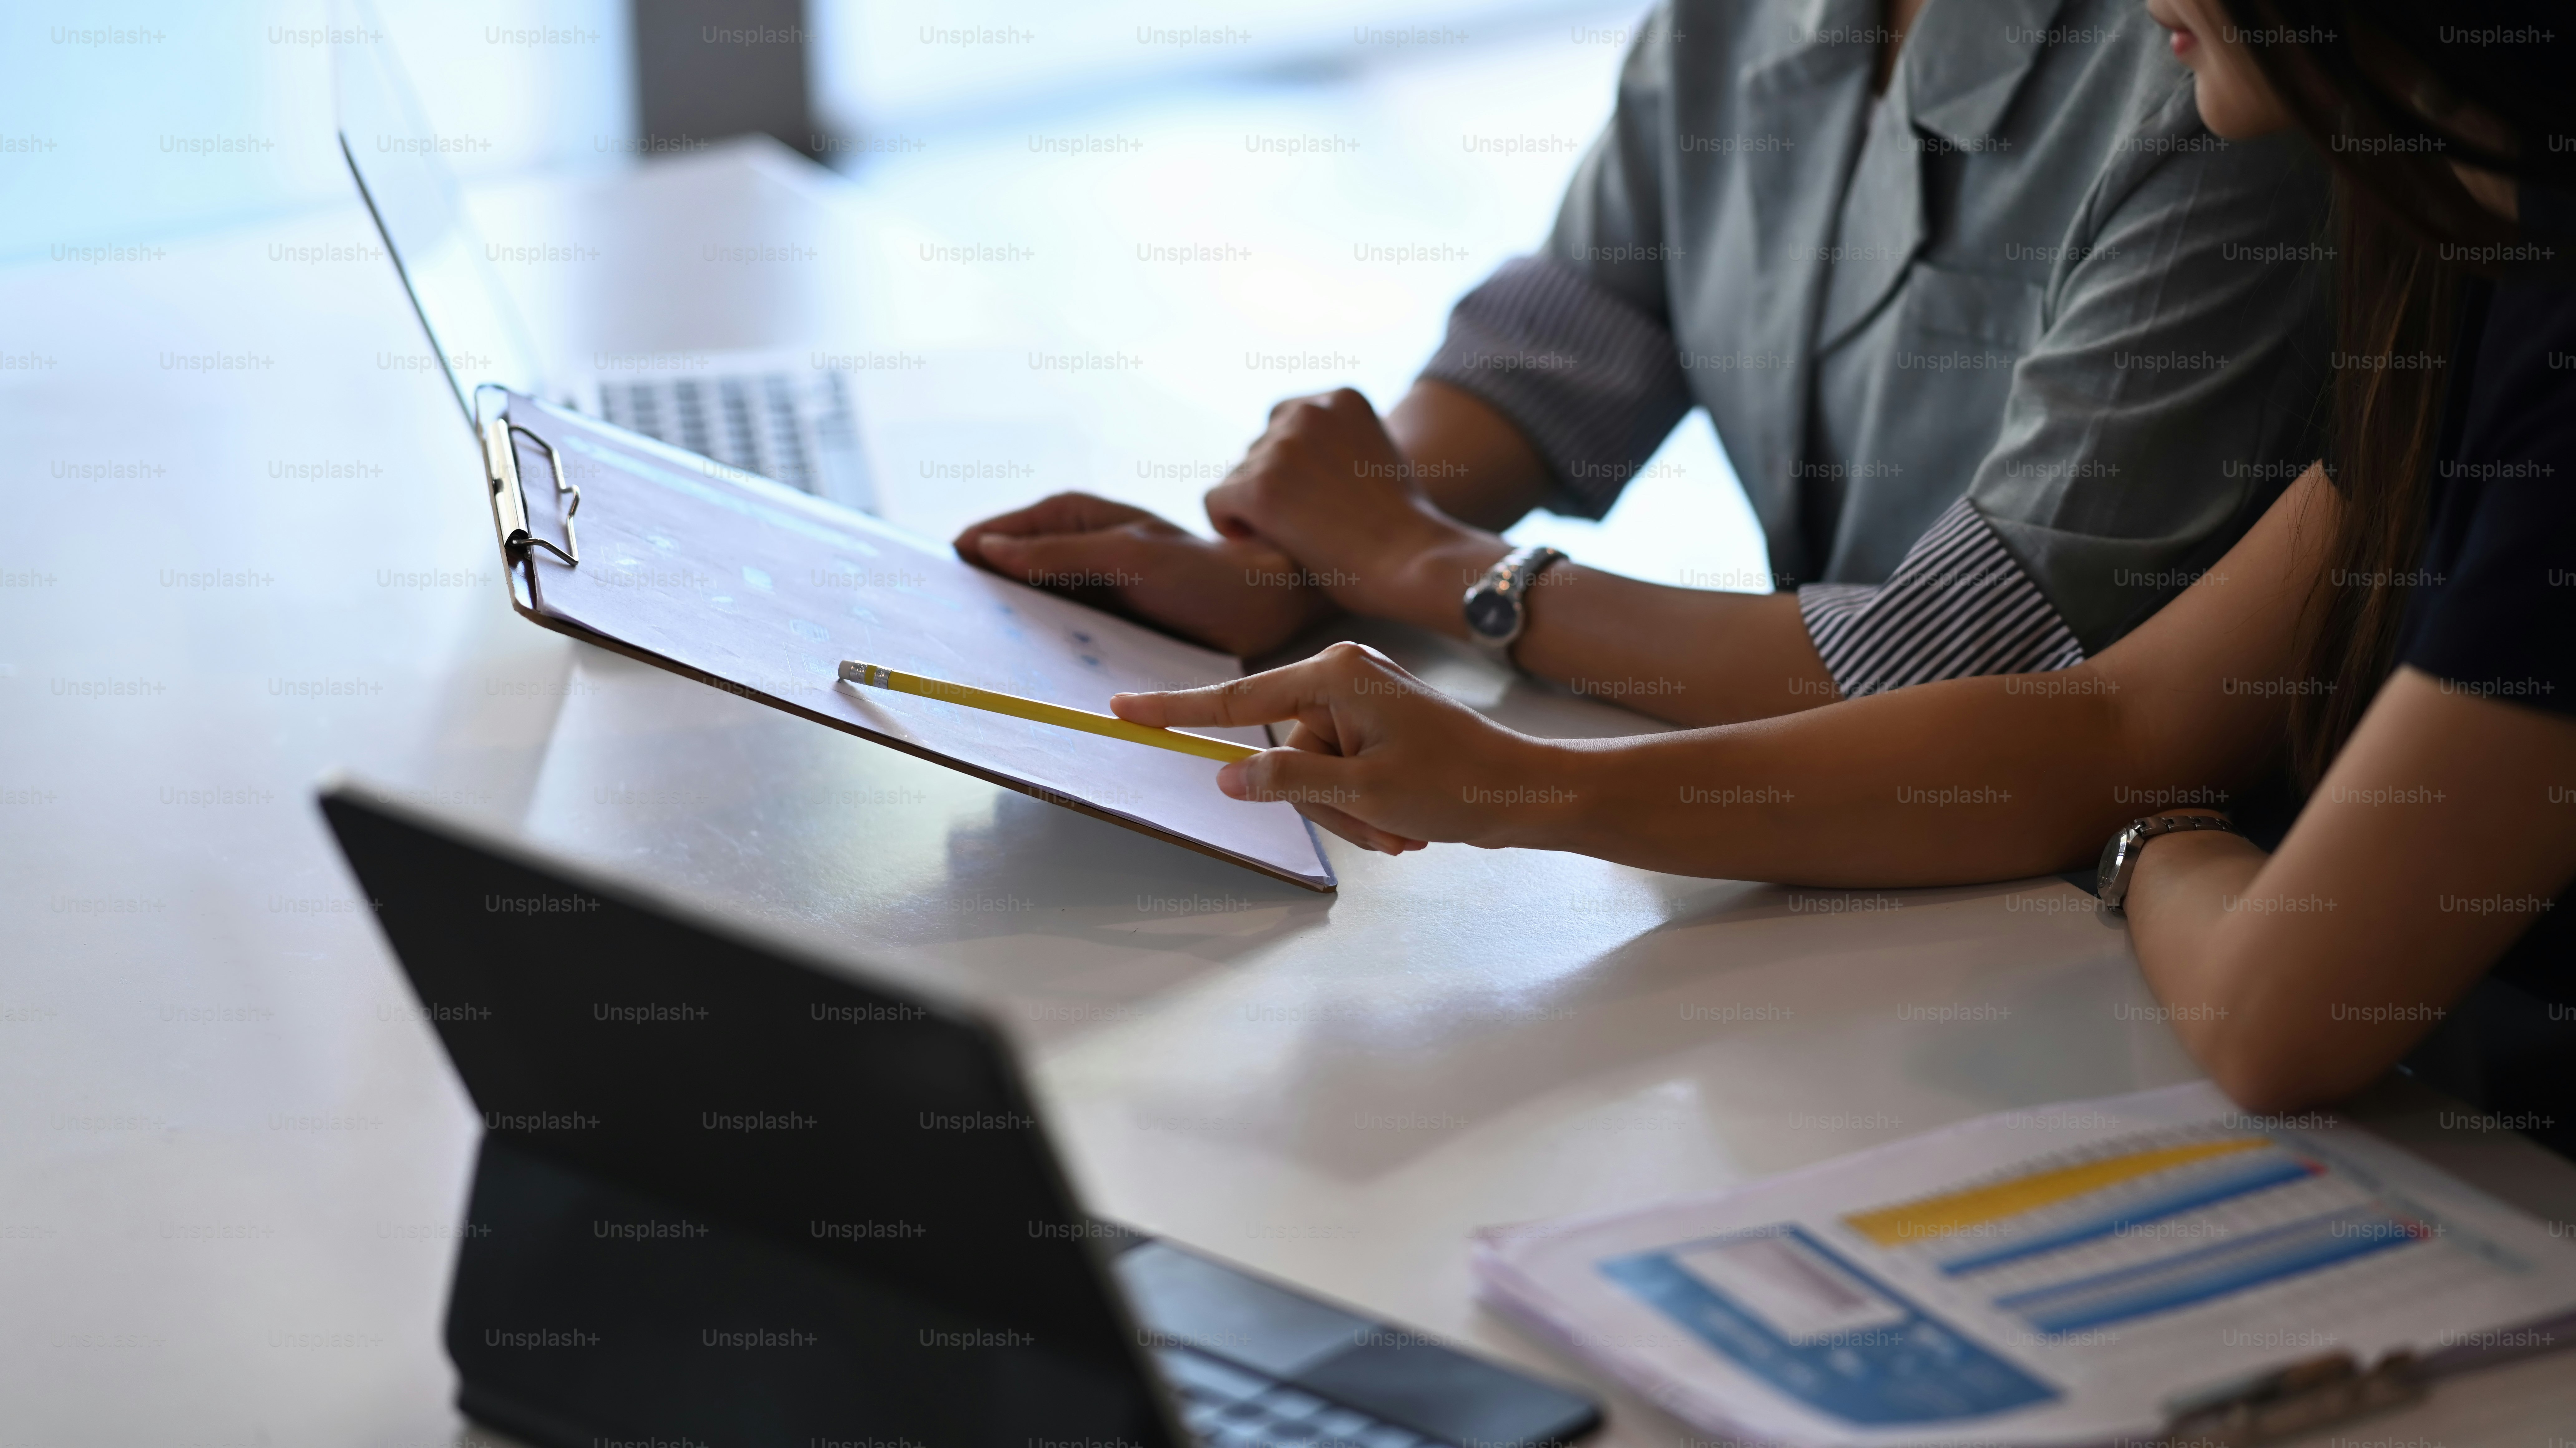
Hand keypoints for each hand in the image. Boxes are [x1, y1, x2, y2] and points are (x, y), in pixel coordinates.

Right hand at [954, 492, 1334, 657]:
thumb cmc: (1206, 573)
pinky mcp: (1106, 621)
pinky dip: (1040, 646)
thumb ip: (1061, 551)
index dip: (968, 549)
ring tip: (973, 649)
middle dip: (978, 590)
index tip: (932, 576)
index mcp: (1078, 516)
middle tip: (942, 622)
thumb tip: (989, 548)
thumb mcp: (1129, 556)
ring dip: (1007, 623)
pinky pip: (1060, 632)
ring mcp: (1091, 586)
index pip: (1003, 530)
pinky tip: (1025, 669)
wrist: (1266, 605)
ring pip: (1031, 602)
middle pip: (1010, 567)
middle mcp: (1078, 548)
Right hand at [1111, 642, 1569, 854]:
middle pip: (1284, 752)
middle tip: (1379, 828)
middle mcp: (1344, 674)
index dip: (1175, 709)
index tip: (1122, 709)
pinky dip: (1366, 805)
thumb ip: (1286, 780)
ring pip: (1313, 772)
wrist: (1525, 793)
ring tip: (1400, 829)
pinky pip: (1342, 772)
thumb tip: (1228, 777)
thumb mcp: (1361, 792)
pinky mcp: (1377, 720)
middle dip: (1324, 803)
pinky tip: (1406, 821)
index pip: (1235, 699)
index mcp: (1335, 674)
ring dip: (1350, 814)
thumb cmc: (1456, 785)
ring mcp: (1362, 697)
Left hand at [1205, 390, 1506, 629]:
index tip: (1308, 496)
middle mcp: (1309, 412)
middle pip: (1258, 448)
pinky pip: (1216, 502)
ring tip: (1295, 537)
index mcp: (1342, 398)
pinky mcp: (1259, 489)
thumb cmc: (1404, 526)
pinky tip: (1256, 542)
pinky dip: (1228, 524)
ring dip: (1254, 509)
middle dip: (1271, 484)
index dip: (1288, 462)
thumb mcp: (1379, 456)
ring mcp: (1283, 449)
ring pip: (1237, 477)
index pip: (1284, 418)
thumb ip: (1340, 442)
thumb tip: (1298, 456)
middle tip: (1304, 523)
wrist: (1414, 561)